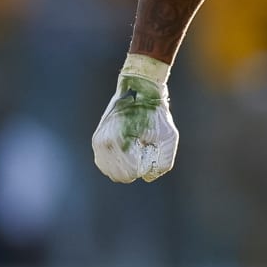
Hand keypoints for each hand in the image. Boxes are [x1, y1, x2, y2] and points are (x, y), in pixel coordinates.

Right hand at [91, 55, 177, 182]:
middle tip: (142, 149)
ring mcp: (98, 142)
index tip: (148, 150)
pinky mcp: (97, 140)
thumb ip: (163, 163)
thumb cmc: (156, 114)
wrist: (140, 90)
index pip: (129, 173)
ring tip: (136, 148)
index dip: (142, 166)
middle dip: (134, 168)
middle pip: (119, 175)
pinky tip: (128, 151)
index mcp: (117, 141)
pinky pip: (105, 164)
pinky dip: (117, 163)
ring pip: (111, 172)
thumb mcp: (169, 137)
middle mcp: (103, 142)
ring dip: (125, 166)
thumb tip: (147, 176)